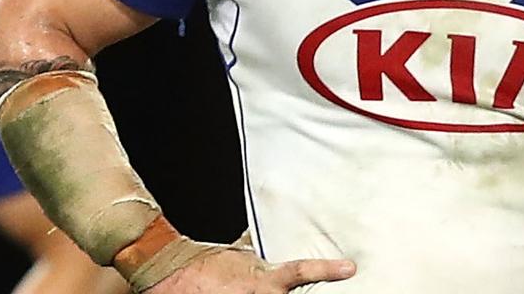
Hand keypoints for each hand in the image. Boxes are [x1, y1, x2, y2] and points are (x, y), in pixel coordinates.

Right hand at [143, 246, 355, 292]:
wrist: (174, 273)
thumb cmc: (208, 263)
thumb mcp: (239, 254)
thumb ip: (258, 251)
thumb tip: (265, 236)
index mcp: (266, 278)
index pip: (302, 271)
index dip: (327, 269)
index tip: (349, 267)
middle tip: (317, 287)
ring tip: (248, 287)